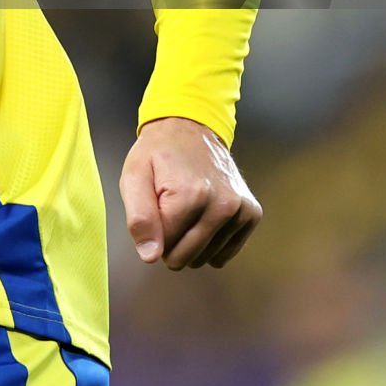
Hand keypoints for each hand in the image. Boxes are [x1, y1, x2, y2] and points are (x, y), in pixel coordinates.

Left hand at [119, 116, 260, 270]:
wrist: (191, 128)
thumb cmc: (158, 154)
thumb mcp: (134, 178)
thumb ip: (139, 219)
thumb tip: (151, 257)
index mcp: (191, 196)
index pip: (165, 246)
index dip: (154, 232)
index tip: (155, 206)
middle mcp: (223, 205)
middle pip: (187, 256)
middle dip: (170, 241)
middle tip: (168, 210)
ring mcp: (241, 210)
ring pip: (206, 258)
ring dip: (190, 241)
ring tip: (186, 209)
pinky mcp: (252, 214)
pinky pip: (225, 254)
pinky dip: (210, 244)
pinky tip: (202, 218)